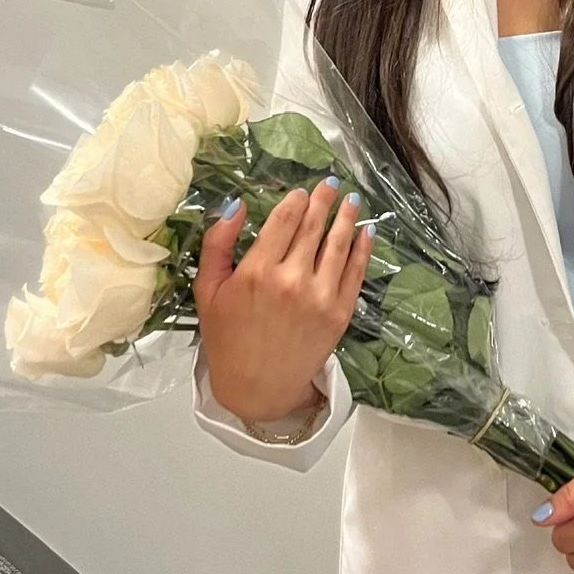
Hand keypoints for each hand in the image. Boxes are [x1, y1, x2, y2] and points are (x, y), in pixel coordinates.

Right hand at [193, 178, 371, 423]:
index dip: (296, 201)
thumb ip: (217, 244)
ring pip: (338, 244)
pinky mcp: (340, 314)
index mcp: (257, 272)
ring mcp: (319, 297)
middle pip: (313, 227)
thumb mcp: (207, 290)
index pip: (284, 221)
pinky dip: (363, 249)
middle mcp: (291, 280)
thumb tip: (234, 205)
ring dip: (347, 217)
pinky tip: (366, 232)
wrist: (256, 388)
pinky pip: (356, 272)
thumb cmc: (227, 339)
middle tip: (331, 184)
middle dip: (323, 201)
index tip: (302, 191)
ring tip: (352, 200)